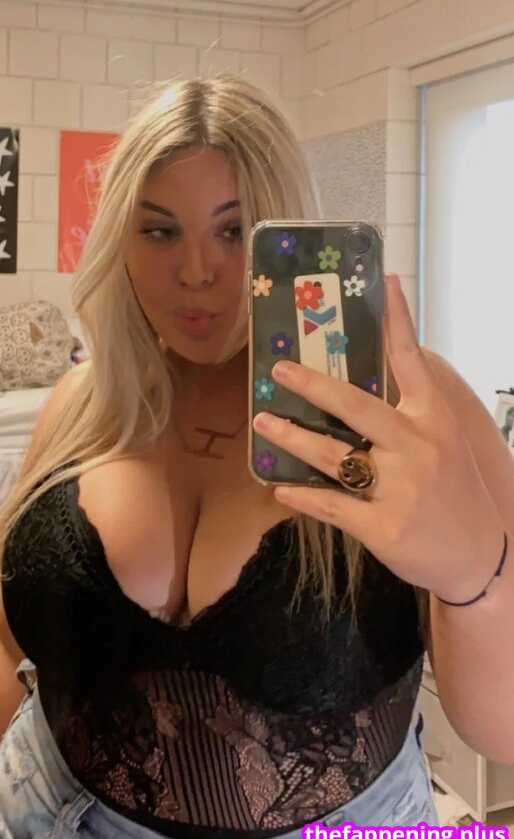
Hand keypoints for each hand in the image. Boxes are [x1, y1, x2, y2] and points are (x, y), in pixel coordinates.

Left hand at [253, 274, 503, 600]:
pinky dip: (302, 496)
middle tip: (279, 369)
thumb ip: (414, 409)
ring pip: (333, 455)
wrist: (479, 556)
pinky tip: (280, 490)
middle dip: (312, 384)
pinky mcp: (383, 527)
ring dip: (292, 437)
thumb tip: (378, 369)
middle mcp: (417, 447)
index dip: (397, 320)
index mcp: (434, 419)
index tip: (385, 281)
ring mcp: (400, 488)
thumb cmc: (455, 492)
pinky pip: (331, 505)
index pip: (412, 360)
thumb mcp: (446, 441)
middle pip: (355, 406)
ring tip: (263, 421)